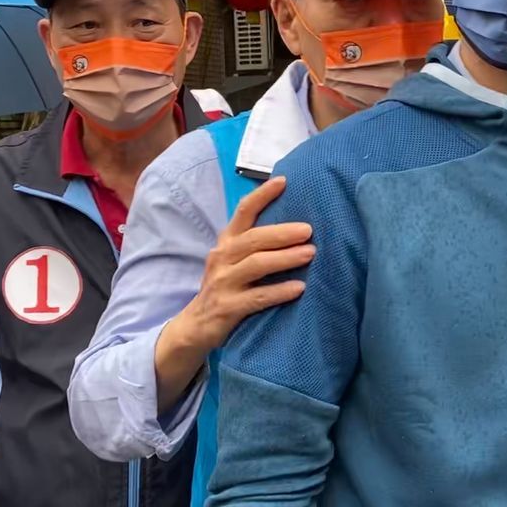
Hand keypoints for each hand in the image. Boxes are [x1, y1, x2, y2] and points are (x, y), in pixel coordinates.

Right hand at [170, 177, 314, 352]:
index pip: (243, 211)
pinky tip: (299, 288)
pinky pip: (257, 297)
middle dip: (283, 232)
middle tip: (309, 230)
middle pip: (254, 238)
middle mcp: (222, 257)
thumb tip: (297, 226)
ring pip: (256, 264)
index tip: (284, 180)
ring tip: (311, 253)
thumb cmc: (226, 287)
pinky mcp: (227, 307)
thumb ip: (256, 243)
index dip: (262, 195)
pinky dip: (279, 291)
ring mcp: (223, 282)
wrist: (195, 326)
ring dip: (285, 258)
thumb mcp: (234, 261)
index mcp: (227, 242)